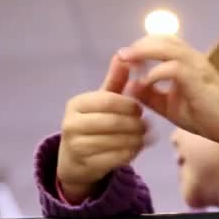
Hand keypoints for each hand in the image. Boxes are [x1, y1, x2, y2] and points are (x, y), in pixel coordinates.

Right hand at [57, 55, 146, 202]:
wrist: (75, 159)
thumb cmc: (94, 122)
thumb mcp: (102, 100)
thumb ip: (115, 80)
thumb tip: (124, 54)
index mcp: (76, 104)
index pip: (108, 100)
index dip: (129, 105)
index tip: (140, 109)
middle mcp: (71, 124)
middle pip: (113, 122)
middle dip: (135, 123)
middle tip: (147, 124)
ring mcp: (76, 146)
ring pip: (116, 141)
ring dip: (137, 139)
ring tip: (146, 135)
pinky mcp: (86, 164)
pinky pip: (116, 158)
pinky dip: (132, 152)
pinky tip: (138, 147)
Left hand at [118, 35, 218, 152]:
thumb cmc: (203, 116)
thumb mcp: (170, 105)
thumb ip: (150, 95)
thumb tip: (129, 86)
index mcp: (187, 61)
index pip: (163, 42)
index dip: (142, 46)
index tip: (124, 59)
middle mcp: (193, 58)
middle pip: (163, 39)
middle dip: (139, 46)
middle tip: (121, 57)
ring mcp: (197, 66)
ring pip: (168, 47)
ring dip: (144, 52)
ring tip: (127, 62)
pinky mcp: (199, 79)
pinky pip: (174, 68)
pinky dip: (156, 73)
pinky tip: (145, 82)